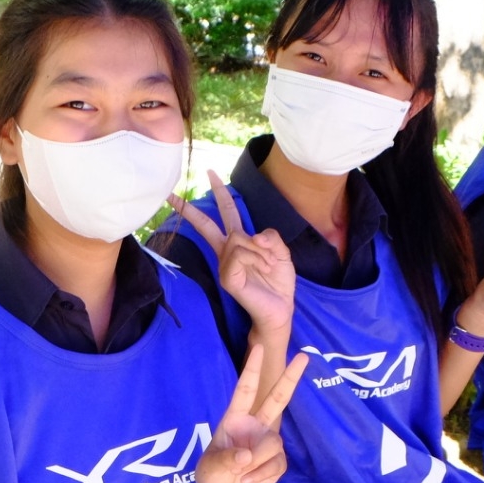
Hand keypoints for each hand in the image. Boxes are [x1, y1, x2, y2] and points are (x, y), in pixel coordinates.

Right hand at [169, 169, 294, 332]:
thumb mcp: (281, 253)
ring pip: (239, 238)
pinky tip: (262, 271)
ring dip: (261, 251)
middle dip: (202, 201)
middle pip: (210, 222)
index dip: (219, 194)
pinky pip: (240, 254)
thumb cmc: (278, 283)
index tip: (209, 174)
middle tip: (204, 173)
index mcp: (239, 243)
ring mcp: (224, 264)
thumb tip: (253, 234)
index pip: (225, 214)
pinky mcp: (227, 277)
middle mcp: (227, 251)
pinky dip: (257, 259)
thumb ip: (270, 237)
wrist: (280, 309)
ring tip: (267, 266)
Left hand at [195, 343, 307, 482]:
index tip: (259, 347)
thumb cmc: (212, 477)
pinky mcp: (277, 461)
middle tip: (305, 356)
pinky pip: (277, 463)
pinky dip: (262, 474)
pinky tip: (249, 481)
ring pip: (273, 443)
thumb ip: (225, 460)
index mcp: (234, 419)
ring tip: (241, 474)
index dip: (252, 369)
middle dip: (290, 378)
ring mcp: (267, 443)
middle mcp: (254, 426)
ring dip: (258, 460)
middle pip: (277, 398)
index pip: (245, 390)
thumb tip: (247, 455)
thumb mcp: (210, 470)